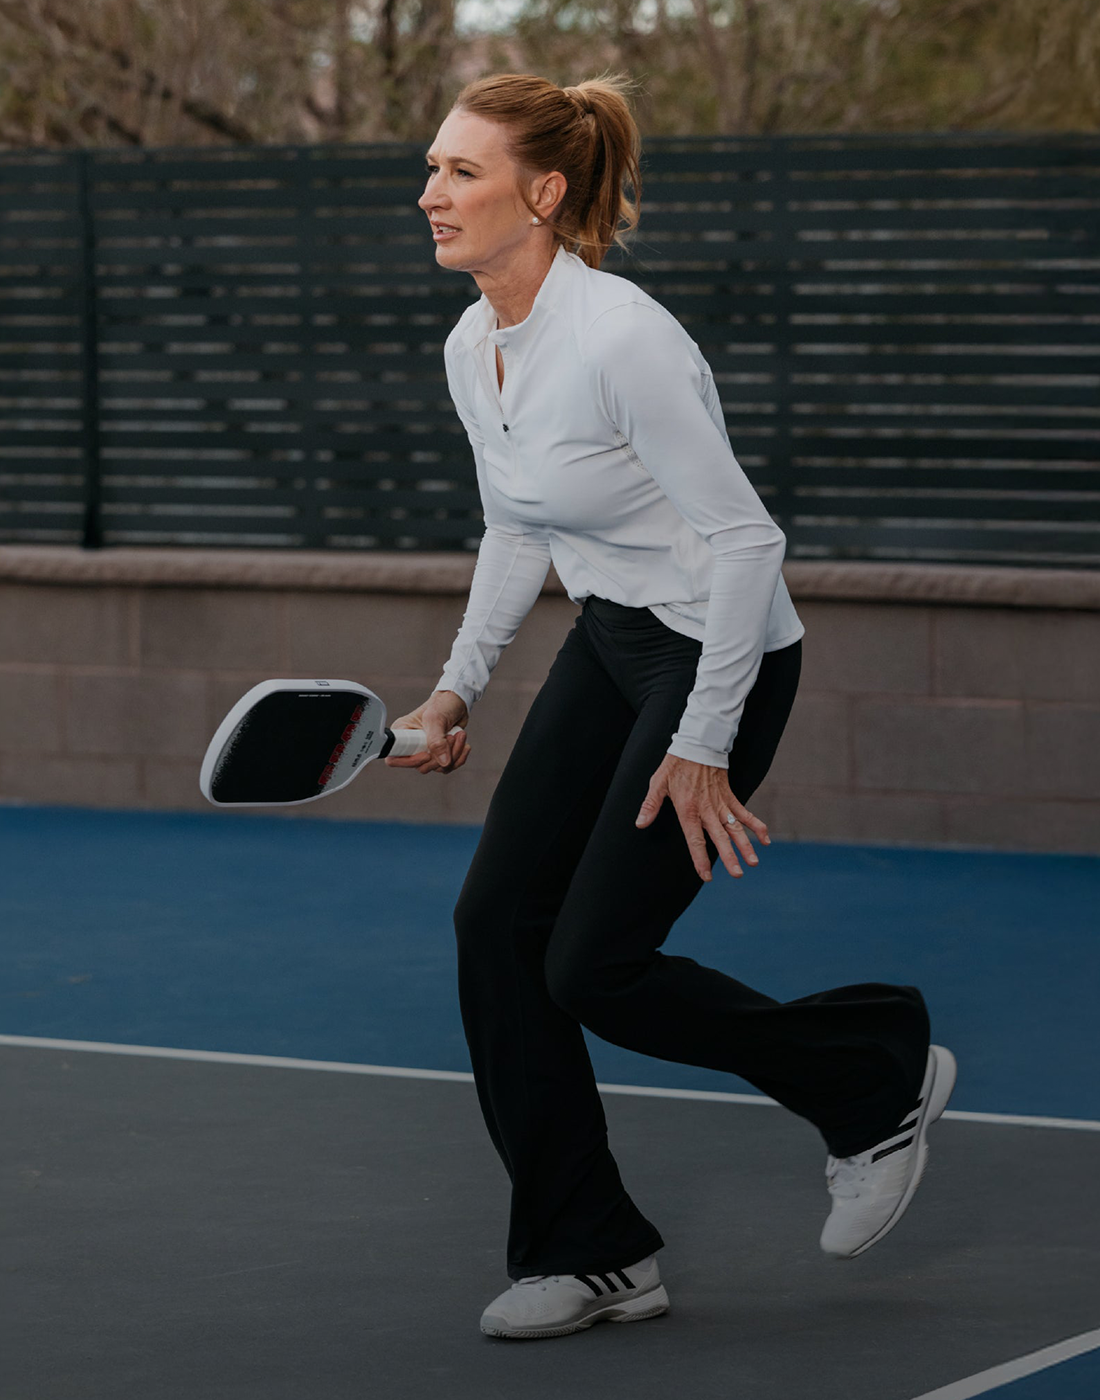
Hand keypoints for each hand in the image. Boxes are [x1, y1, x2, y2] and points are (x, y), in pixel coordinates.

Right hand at [383, 690, 471, 775]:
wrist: (458, 703)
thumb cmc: (442, 705)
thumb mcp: (436, 718)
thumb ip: (436, 741)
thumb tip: (442, 762)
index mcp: (402, 734)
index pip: (394, 758)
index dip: (411, 761)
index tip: (427, 753)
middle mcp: (412, 745)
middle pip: (421, 766)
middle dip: (440, 755)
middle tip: (450, 737)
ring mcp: (426, 751)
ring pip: (437, 768)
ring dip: (454, 754)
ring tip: (459, 735)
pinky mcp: (439, 755)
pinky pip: (448, 767)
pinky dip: (459, 757)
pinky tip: (463, 742)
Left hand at [635, 753, 770, 880]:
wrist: (697, 744)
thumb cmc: (676, 764)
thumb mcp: (658, 783)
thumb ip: (650, 805)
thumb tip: (640, 823)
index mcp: (688, 809)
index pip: (695, 839)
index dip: (700, 859)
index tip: (705, 875)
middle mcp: (707, 809)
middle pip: (720, 838)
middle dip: (729, 857)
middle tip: (737, 874)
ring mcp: (721, 803)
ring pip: (735, 828)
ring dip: (745, 845)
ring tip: (753, 862)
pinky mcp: (729, 796)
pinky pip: (744, 813)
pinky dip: (756, 825)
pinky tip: (765, 839)